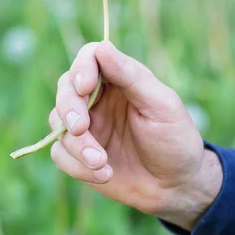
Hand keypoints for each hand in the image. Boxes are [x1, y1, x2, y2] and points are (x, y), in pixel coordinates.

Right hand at [50, 41, 222, 229]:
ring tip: (102, 162)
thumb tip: (102, 46)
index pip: (89, 58)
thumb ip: (131, 76)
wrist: (176, 187)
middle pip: (65, 89)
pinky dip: (77, 166)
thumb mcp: (161, 105)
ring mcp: (85, 127)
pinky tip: (104, 174)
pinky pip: (60, 153)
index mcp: (118, 80)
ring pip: (58, 123)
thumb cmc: (175, 140)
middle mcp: (97, 99)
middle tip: (81, 128)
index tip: (85, 87)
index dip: (82, 68)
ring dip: (77, 145)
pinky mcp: (77, 154)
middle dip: (69, 109)